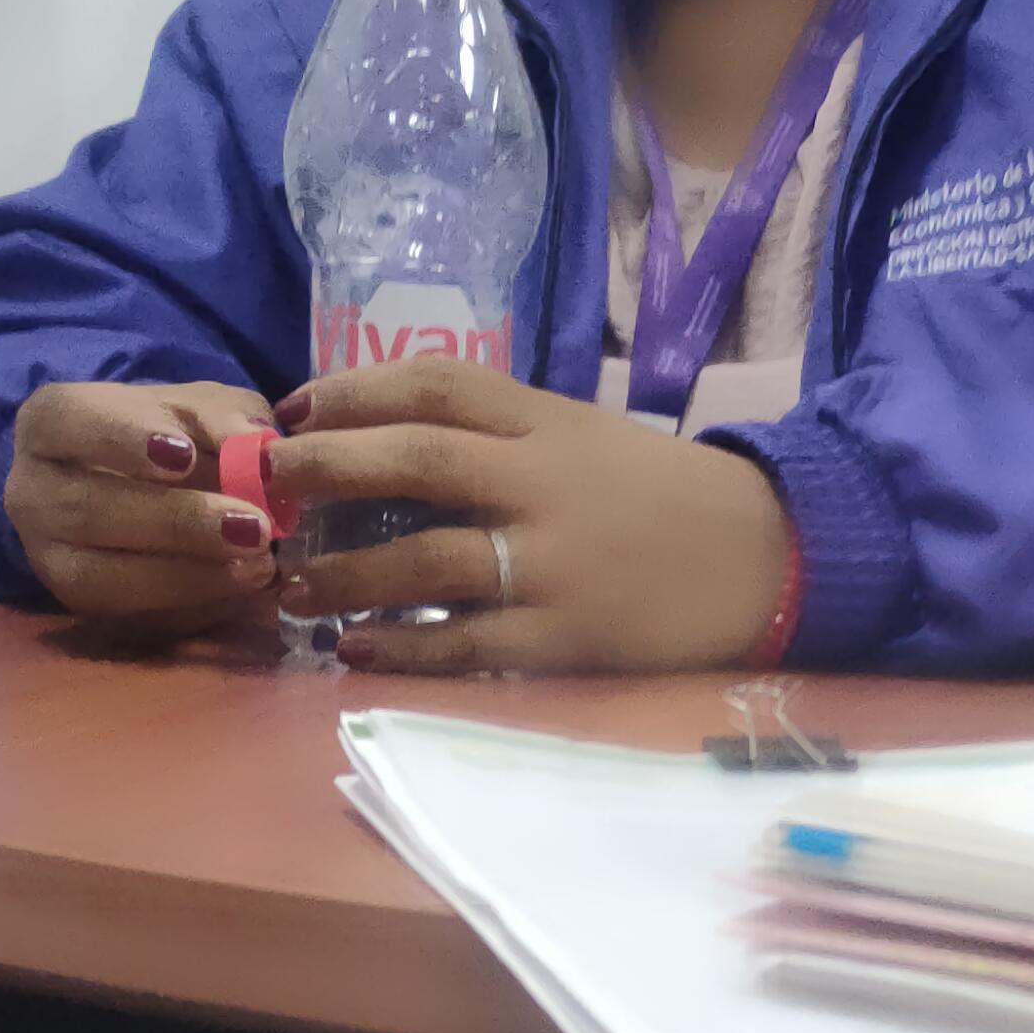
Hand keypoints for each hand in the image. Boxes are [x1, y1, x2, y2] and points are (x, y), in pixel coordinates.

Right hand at [4, 381, 281, 633]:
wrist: (144, 485)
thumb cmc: (170, 432)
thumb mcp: (200, 409)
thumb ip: (226, 421)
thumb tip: (259, 456)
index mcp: (50, 421)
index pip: (67, 421)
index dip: (122, 438)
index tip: (184, 455)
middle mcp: (30, 490)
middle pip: (87, 510)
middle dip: (176, 522)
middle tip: (252, 527)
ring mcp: (45, 555)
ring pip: (101, 575)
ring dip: (188, 574)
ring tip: (260, 564)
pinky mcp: (75, 605)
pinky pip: (128, 616)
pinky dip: (191, 605)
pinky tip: (242, 589)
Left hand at [271, 365, 793, 674]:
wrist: (768, 560)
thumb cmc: (661, 498)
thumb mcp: (585, 437)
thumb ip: (499, 434)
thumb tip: (378, 438)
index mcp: (551, 422)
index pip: (438, 385)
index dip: (353, 392)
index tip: (290, 411)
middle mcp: (547, 484)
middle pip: (417, 459)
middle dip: (326, 468)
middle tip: (265, 484)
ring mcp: (556, 564)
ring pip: (427, 558)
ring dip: (345, 573)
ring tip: (290, 585)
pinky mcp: (568, 639)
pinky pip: (467, 644)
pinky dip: (404, 645)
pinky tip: (356, 647)